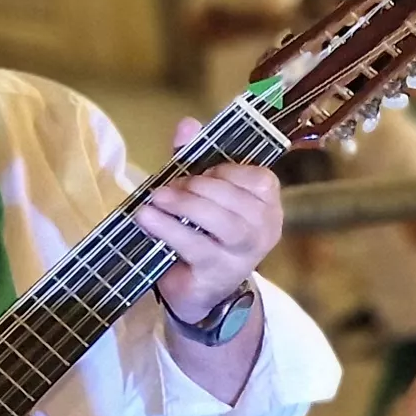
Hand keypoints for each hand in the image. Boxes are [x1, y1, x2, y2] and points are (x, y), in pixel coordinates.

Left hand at [136, 118, 286, 322]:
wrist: (199, 291)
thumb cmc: (204, 234)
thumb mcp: (201, 194)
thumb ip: (195, 158)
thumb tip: (187, 124)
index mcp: (268, 205)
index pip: (259, 179)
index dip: (224, 171)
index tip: (198, 174)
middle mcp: (266, 230)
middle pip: (238, 199)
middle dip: (199, 186)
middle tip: (168, 187)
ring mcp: (245, 254)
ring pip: (223, 223)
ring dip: (186, 205)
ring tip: (155, 198)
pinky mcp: (219, 273)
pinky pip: (197, 246)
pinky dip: (169, 228)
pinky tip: (147, 218)